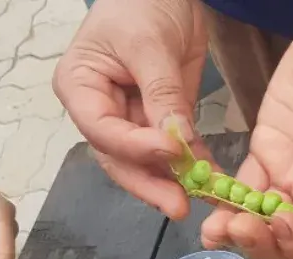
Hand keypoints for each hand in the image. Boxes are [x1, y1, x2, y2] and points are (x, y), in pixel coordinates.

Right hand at [53, 0, 209, 219]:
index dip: (134, 147)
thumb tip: (176, 141)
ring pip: (147, 163)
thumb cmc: (141, 2)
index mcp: (80, 88)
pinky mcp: (161, 120)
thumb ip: (161, 93)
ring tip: (200, 199)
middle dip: (150, 183)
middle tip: (178, 205)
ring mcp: (131, 119)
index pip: (102, 130)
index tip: (170, 152)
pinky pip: (175, 150)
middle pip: (120, 158)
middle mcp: (100, 110)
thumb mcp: (149, 44)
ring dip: (174, 182)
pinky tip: (212, 183)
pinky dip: (194, 166)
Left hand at [200, 0, 292, 258]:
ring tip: (214, 229)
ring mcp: (292, 179)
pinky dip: (223, 202)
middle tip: (238, 227)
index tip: (283, 225)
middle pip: (290, 242)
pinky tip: (208, 206)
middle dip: (263, 243)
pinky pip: (241, 189)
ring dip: (237, 232)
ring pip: (260, 222)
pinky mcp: (267, 156)